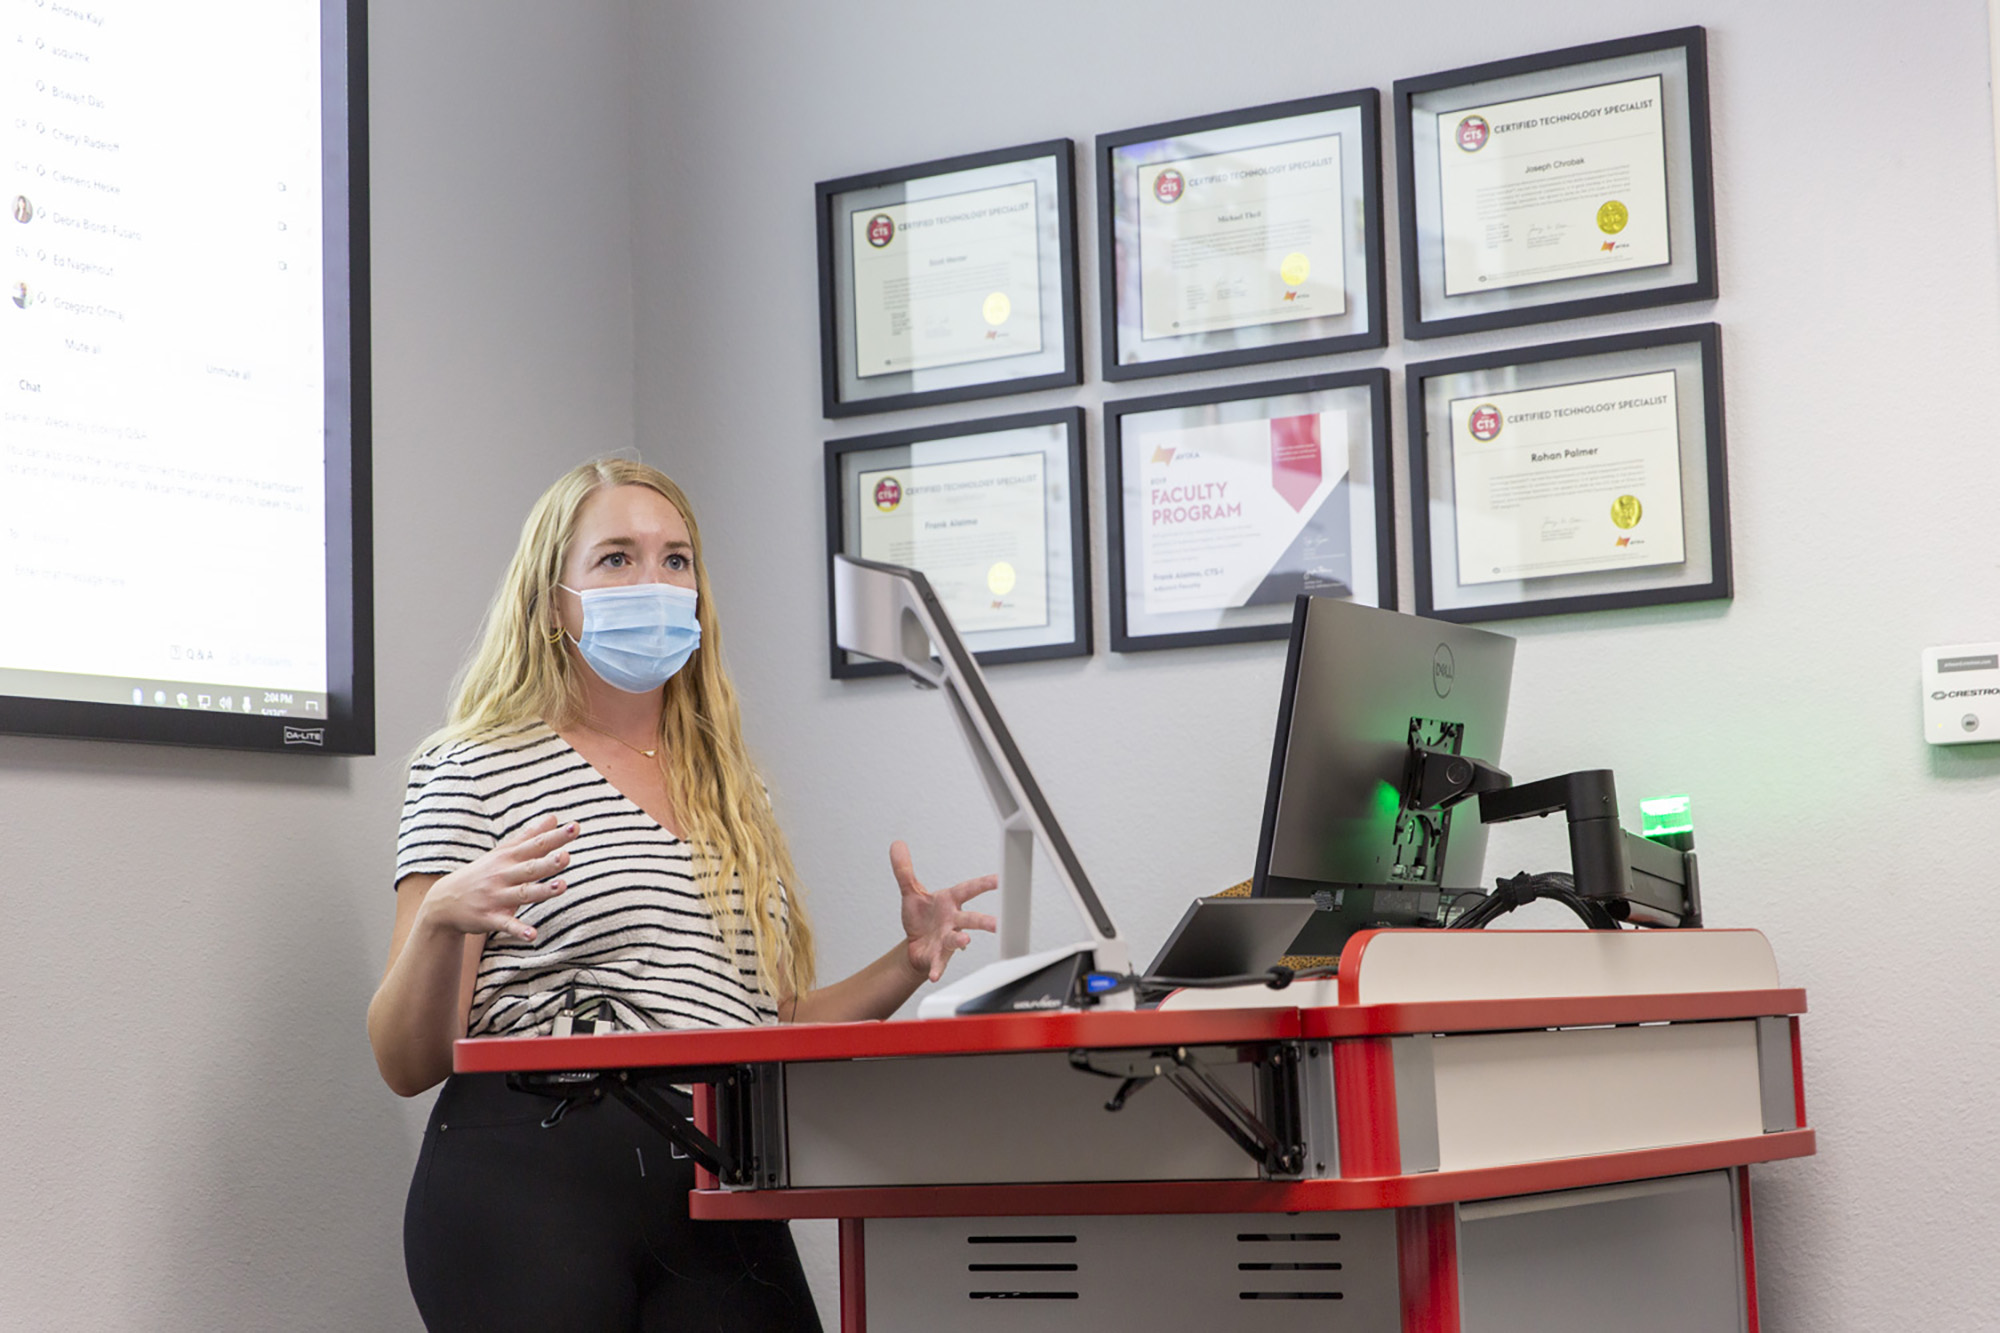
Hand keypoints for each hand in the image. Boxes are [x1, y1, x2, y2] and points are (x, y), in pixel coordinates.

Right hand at [419, 813, 577, 942]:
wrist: (444, 900)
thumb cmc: (482, 873)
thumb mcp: (503, 852)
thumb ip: (530, 836)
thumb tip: (555, 818)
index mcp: (508, 858)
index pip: (535, 845)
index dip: (555, 837)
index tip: (574, 828)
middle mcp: (502, 875)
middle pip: (529, 869)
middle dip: (547, 863)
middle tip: (566, 856)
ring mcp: (496, 897)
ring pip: (522, 894)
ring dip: (542, 892)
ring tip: (562, 886)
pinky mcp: (490, 918)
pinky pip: (506, 925)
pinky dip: (519, 930)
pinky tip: (533, 935)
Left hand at [891, 840, 997, 982]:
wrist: (914, 946)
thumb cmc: (921, 919)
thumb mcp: (911, 892)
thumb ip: (904, 870)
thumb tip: (897, 845)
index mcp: (949, 902)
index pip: (968, 890)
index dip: (983, 884)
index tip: (998, 880)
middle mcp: (952, 921)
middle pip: (970, 919)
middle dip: (982, 921)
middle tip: (995, 923)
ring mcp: (946, 940)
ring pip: (957, 940)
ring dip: (961, 941)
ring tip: (965, 942)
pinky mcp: (937, 956)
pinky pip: (939, 962)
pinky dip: (937, 968)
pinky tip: (934, 974)